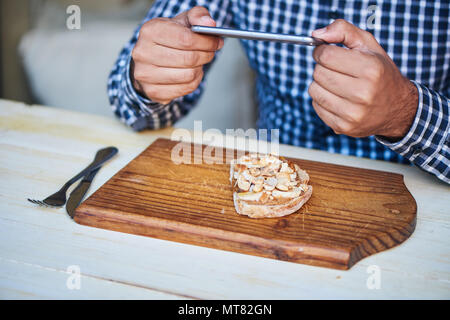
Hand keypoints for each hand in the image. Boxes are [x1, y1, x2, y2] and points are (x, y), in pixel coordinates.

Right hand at [131, 6, 223, 103]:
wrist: (149, 59)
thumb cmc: (168, 38)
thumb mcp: (182, 21)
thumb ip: (198, 16)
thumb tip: (209, 24)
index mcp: (150, 31)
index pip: (186, 39)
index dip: (206, 42)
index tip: (216, 42)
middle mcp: (144, 53)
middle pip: (189, 58)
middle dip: (206, 55)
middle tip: (211, 52)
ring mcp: (146, 75)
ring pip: (189, 75)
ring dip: (200, 68)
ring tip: (199, 62)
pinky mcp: (153, 91)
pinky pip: (185, 88)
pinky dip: (195, 81)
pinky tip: (192, 73)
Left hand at [308, 19, 417, 138]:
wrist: (397, 108)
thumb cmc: (380, 73)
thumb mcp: (368, 45)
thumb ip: (343, 31)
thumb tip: (317, 35)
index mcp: (370, 69)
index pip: (326, 55)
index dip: (322, 51)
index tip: (328, 53)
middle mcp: (362, 93)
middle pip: (318, 73)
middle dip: (322, 68)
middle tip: (336, 70)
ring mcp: (352, 113)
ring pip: (313, 90)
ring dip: (320, 84)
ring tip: (336, 84)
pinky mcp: (342, 127)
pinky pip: (316, 106)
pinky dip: (322, 100)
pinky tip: (337, 98)